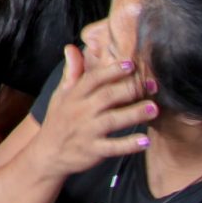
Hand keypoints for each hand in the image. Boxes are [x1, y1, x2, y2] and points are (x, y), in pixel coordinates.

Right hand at [30, 44, 157, 179]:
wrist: (47, 154)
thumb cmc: (58, 121)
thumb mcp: (60, 95)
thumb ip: (71, 72)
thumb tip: (72, 48)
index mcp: (74, 96)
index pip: (93, 79)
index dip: (112, 71)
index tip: (131, 64)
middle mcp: (80, 112)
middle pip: (106, 97)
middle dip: (129, 89)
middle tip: (151, 85)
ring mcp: (86, 132)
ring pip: (112, 121)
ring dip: (134, 114)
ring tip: (154, 109)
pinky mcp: (92, 151)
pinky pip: (112, 147)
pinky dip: (128, 145)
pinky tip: (145, 141)